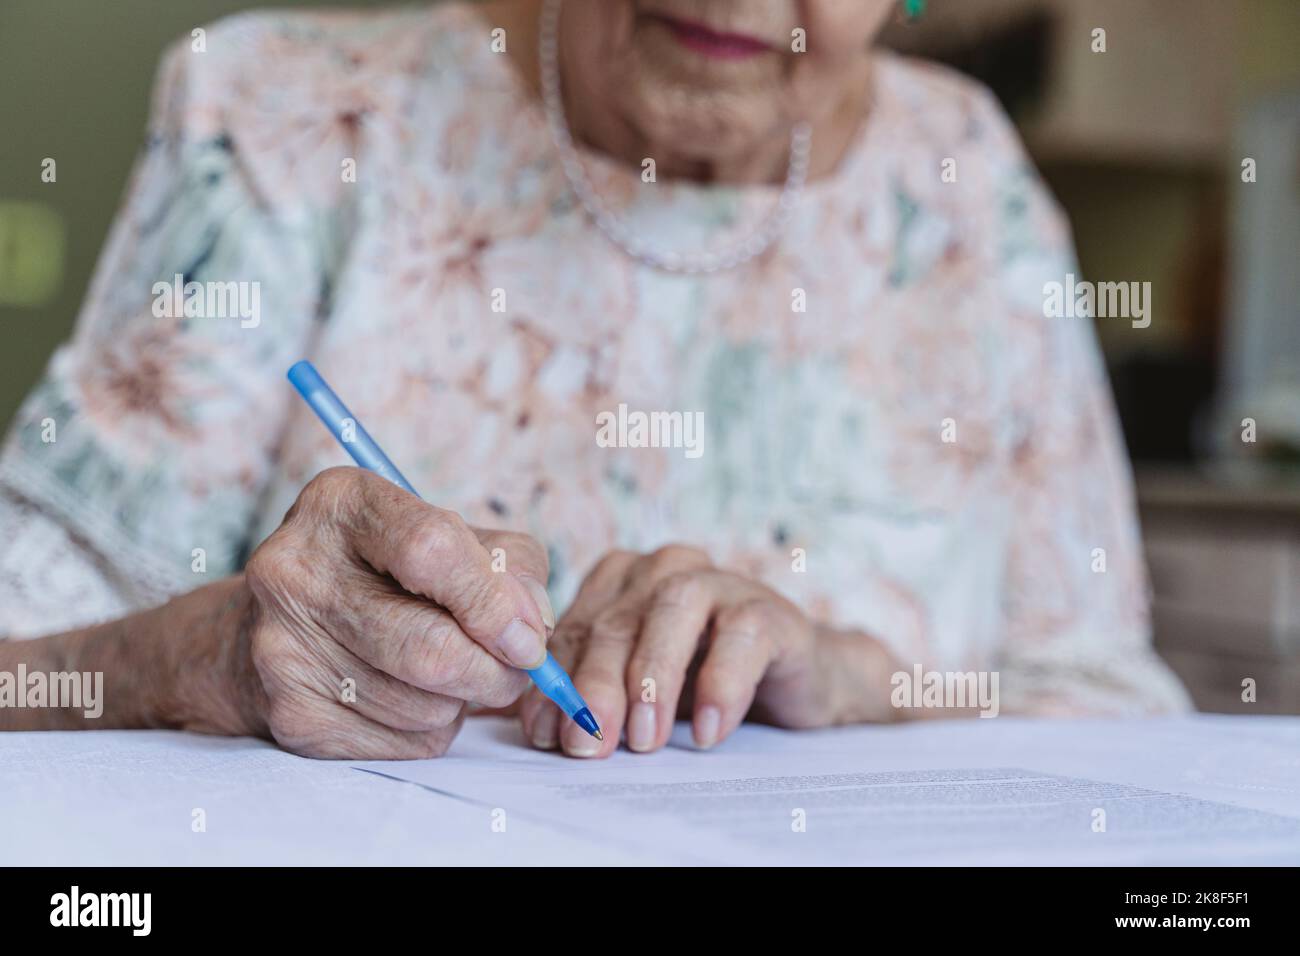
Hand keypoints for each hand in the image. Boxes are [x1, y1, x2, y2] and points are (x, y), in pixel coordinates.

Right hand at [239, 467, 554, 758]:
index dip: (494, 603)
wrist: (279, 625)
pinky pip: (401, 743)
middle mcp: (296, 570)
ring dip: (462, 700)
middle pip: (430, 647)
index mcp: (340, 504)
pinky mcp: (290, 713)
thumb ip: (508, 564)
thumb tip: (532, 626)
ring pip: (423, 705)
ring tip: (450, 673)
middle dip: (494, 671)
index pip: (432, 550)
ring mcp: (282, 646)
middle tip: (516, 671)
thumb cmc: (387, 571)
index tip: (528, 638)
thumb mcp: (451, 535)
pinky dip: (430, 729)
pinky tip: (411, 696)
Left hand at [519, 545, 861, 757]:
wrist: (796, 686)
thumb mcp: (638, 696)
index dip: (556, 686)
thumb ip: (592, 700)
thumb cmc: (702, 686)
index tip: (544, 736)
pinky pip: (740, 635)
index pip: (573, 632)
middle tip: (587, 744)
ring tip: (644, 739)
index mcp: (618, 582)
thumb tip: (542, 730)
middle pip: (616, 622)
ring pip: (672, 612)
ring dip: (653, 678)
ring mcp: (718, 582)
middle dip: (596, 686)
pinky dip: (721, 684)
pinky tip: (707, 731)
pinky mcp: (768, 609)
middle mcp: (663, 570)